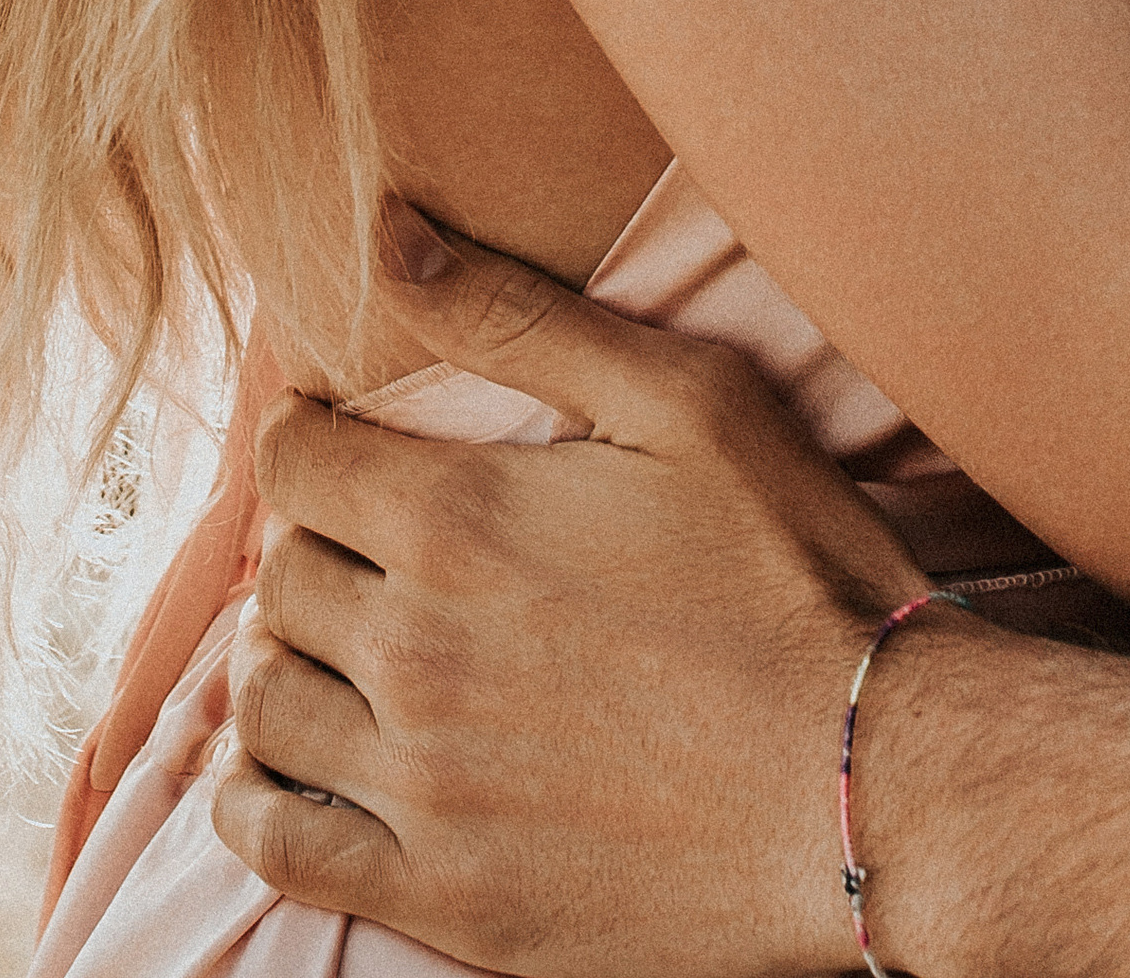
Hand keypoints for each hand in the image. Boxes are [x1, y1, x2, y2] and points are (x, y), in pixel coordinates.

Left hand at [213, 205, 923, 977]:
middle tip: (365, 540)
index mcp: (459, 521)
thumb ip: (520, 315)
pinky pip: (277, 849)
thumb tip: (387, 231)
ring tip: (337, 642)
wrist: (874, 785)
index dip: (308, 433)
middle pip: (283, 577)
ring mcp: (424, 787)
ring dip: (283, 658)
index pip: (296, 459)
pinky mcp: (447, 898)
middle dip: (311, 542)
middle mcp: (416, 652)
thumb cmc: (795, 573)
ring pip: (266, 707)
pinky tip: (293, 769)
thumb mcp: (688, 399)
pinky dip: (254, 801)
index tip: (338, 438)